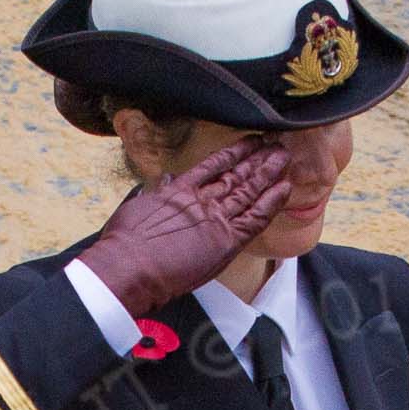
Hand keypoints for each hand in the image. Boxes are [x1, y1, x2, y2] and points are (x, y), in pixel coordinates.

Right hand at [79, 136, 291, 317]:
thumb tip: (165, 179)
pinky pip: (255, 219)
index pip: (213, 166)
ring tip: (284, 157)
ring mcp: (214, 219)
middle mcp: (201, 200)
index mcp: (179, 190)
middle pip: (236, 176)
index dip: (234, 154)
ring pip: (248, 192)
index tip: (249, 142)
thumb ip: (157, 192)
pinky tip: (284, 188)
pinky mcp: (225, 241)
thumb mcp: (138, 207)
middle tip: (277, 144)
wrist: (128, 267)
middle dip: (258, 159)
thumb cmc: (124, 244)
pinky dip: (271, 203)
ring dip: (268, 174)